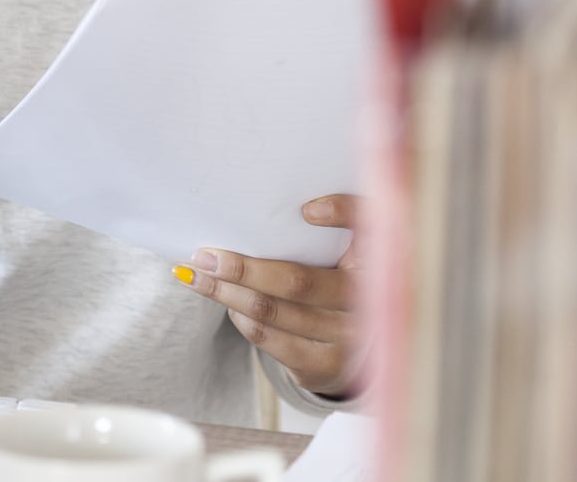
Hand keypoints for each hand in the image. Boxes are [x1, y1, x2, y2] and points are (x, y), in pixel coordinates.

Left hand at [175, 194, 363, 396]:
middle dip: (242, 268)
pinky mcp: (326, 367)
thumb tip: (303, 210)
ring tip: (195, 275)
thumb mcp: (358, 247)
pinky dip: (240, 317)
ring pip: (272, 312)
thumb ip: (344, 221)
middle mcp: (369, 305)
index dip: (341, 215)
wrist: (371, 347)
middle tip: (204, 255)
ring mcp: (347, 341)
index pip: (368, 229)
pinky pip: (269, 339)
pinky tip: (226, 301)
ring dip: (225, 292)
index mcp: (380, 263)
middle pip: (295, 283)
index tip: (306, 210)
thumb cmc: (350, 279)